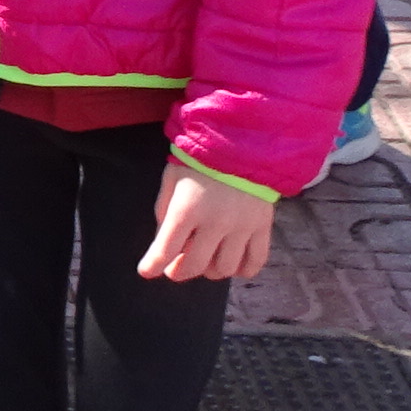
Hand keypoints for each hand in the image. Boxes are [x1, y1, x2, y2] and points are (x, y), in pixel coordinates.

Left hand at [136, 160, 274, 282]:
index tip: (147, 271)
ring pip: (224, 269)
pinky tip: (231, 260)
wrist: (242, 139)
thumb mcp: (172, 177)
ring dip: (209, 270)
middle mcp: (215, 222)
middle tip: (175, 266)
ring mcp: (242, 226)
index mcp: (187, 208)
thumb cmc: (200, 157)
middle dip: (179, 271)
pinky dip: (241, 269)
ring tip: (205, 256)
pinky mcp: (263, 226)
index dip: (153, 265)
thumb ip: (164, 210)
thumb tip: (163, 242)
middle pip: (195, 266)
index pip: (166, 249)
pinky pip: (254, 262)